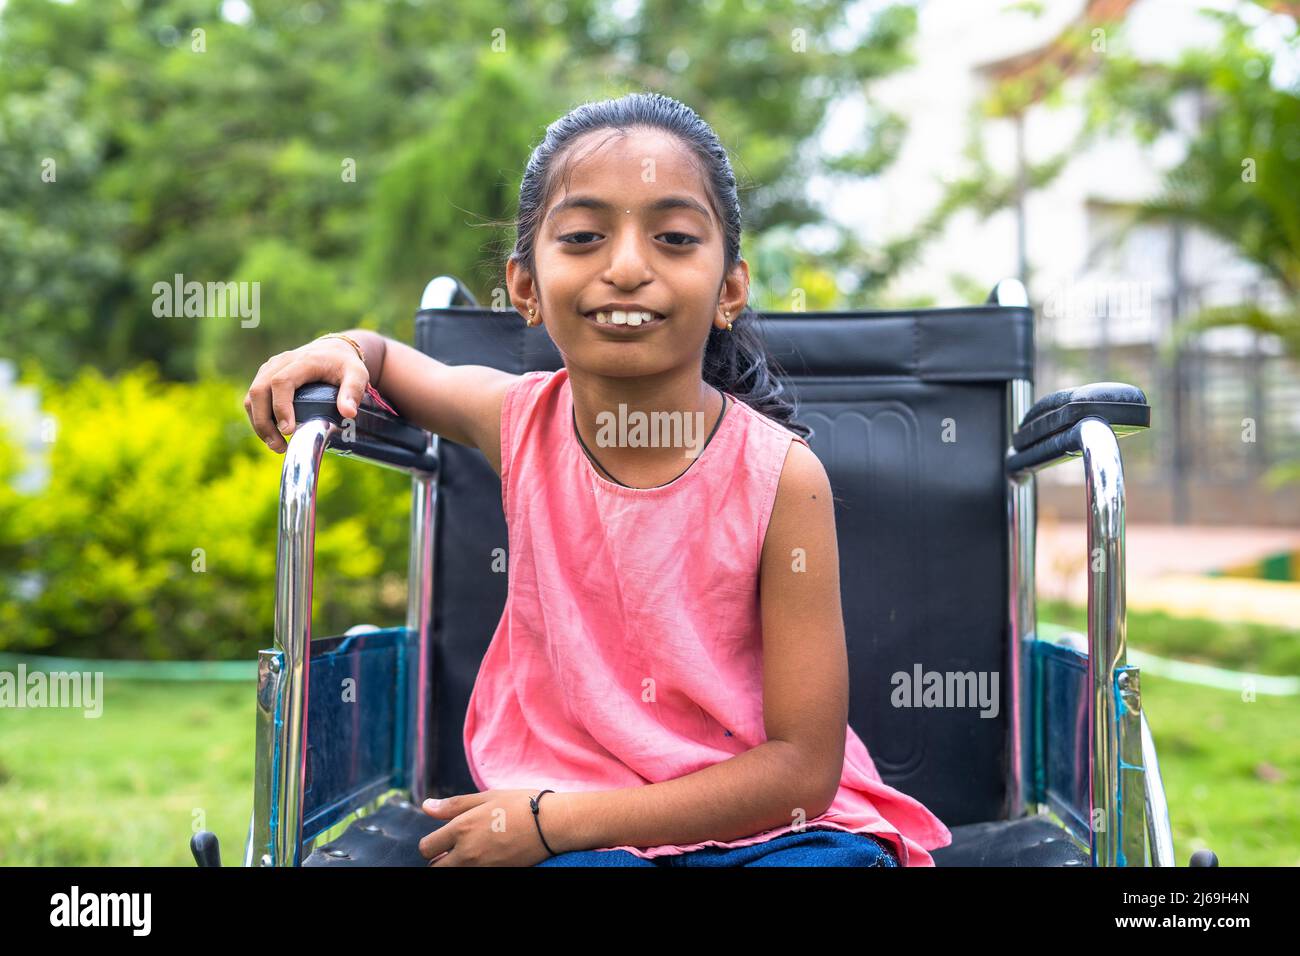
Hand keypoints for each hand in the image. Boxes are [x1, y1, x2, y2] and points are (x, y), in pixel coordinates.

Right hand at [243, 336, 368, 453]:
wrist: (333, 351)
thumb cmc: (345, 365)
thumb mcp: (357, 374)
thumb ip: (353, 391)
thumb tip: (349, 413)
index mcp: (303, 361)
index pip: (281, 382)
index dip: (281, 407)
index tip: (288, 431)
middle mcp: (281, 362)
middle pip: (259, 390)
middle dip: (264, 422)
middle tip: (279, 446)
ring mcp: (270, 368)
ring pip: (252, 396)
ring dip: (259, 423)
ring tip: (277, 445)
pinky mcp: (265, 376)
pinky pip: (253, 398)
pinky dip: (258, 418)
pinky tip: (272, 434)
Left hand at [418, 790, 560, 866]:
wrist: (551, 824)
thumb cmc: (520, 805)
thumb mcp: (486, 798)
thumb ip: (453, 805)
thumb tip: (426, 806)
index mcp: (461, 828)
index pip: (427, 847)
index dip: (431, 844)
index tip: (442, 839)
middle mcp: (467, 852)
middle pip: (435, 868)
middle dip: (439, 860)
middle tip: (453, 850)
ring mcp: (481, 867)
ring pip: (453, 874)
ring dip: (456, 866)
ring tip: (472, 852)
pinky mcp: (495, 875)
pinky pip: (474, 876)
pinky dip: (474, 869)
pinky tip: (487, 857)